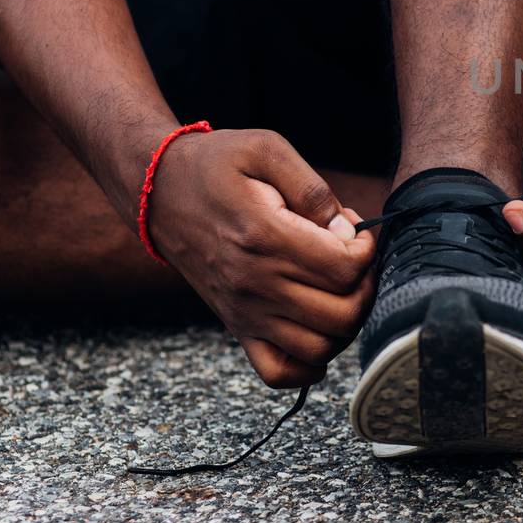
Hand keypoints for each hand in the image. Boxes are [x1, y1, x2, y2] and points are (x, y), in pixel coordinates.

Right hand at [144, 129, 376, 387]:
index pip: (344, 269)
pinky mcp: (236, 326)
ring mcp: (244, 311)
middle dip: (365, 285)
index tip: (353, 231)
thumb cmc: (215, 165)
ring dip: (345, 323)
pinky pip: (279, 372)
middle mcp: (254, 283)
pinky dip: (309, 362)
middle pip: (342, 314)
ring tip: (338, 290)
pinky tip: (318, 328)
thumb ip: (313, 189)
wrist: (157, 191)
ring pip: (320, 348)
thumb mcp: (266, 149)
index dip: (365, 250)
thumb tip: (346, 233)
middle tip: (353, 260)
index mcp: (264, 236)